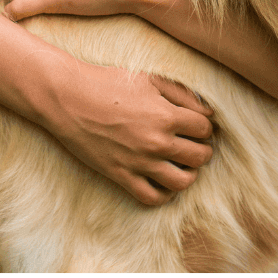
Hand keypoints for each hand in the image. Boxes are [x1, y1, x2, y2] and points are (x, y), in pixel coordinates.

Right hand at [34, 58, 214, 205]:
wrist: (68, 99)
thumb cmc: (108, 83)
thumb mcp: (150, 80)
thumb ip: (183, 95)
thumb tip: (209, 113)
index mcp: (166, 115)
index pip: (205, 129)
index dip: (204, 126)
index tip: (195, 125)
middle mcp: (157, 142)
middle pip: (200, 156)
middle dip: (201, 150)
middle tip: (191, 144)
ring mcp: (139, 162)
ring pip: (183, 182)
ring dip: (188, 174)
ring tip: (181, 165)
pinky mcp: (120, 176)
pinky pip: (152, 198)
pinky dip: (164, 194)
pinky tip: (162, 181)